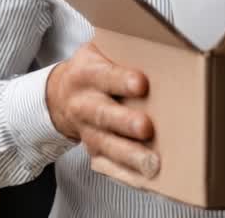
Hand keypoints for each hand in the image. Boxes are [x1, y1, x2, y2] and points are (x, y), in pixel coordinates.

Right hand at [45, 41, 159, 178]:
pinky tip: (145, 178)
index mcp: (86, 74)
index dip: (121, 80)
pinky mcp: (93, 151)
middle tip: (146, 127)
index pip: (104, 76)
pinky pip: (108, 166)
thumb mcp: (100, 50)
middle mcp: (84, 104)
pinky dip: (126, 174)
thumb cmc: (93, 70)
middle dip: (125, 122)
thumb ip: (123, 50)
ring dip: (129, 155)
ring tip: (151, 163)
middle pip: (104, 114)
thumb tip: (162, 46)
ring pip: (107, 144)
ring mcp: (87, 131)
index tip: (141, 84)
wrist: (62, 95)